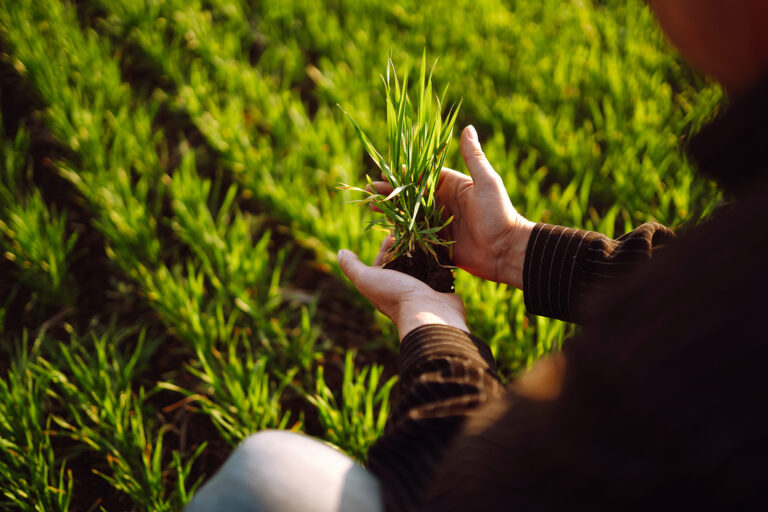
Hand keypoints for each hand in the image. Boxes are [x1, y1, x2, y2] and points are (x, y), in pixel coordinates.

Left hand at [338, 236, 466, 340]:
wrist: (429, 313)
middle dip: (407, 245)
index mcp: (384, 285)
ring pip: (422, 264)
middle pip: (403, 261)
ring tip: (428, 235)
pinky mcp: (440, 288)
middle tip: (414, 230)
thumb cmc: (395, 295)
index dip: (387, 245)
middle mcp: (402, 288)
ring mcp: (422, 289)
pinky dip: (440, 259)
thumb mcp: (367, 279)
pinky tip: (442, 247)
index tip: (395, 231)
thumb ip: (352, 267)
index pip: (383, 260)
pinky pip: (439, 270)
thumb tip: (341, 252)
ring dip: (424, 250)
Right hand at [369, 125, 533, 288]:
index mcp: (452, 186)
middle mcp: (443, 203)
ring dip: (390, 209)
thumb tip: (468, 127)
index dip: (404, 173)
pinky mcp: (438, 243)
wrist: (506, 251)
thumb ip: (474, 157)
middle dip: (391, 191)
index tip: (385, 170)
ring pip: (409, 214)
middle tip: (370, 189)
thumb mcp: (487, 183)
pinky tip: (383, 228)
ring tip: (370, 205)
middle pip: (411, 194)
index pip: (423, 175)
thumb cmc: (500, 214)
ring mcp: (439, 223)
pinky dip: (400, 231)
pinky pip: (415, 235)